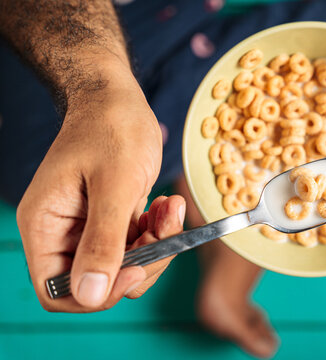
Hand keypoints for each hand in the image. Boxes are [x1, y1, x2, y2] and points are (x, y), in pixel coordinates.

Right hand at [17, 61, 184, 311]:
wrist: (118, 99)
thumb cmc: (111, 128)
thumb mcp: (113, 185)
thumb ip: (102, 241)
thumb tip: (90, 296)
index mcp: (45, 225)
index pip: (56, 289)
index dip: (97, 293)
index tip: (137, 269)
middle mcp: (62, 232)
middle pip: (98, 282)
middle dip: (140, 263)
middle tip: (166, 231)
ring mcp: (88, 226)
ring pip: (124, 266)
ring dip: (156, 245)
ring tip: (170, 208)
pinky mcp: (112, 219)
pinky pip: (137, 244)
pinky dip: (158, 231)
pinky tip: (167, 204)